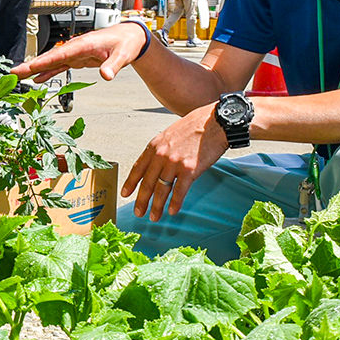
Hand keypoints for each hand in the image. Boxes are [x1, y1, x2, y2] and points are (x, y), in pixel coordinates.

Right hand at [12, 22, 148, 82]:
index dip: (44, 61)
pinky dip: (48, 72)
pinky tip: (37, 79)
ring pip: (51, 61)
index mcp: (84, 43)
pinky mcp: (77, 58)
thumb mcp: (124, 54)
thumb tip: (106, 76)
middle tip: (13, 74)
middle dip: (31, 65)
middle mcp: (76, 47)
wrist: (130, 37)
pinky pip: (59, 66)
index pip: (60, 54)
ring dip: (35, 69)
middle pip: (49, 57)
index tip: (29, 67)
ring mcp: (75, 52)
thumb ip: (113, 65)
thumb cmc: (127, 42)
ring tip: (18, 77)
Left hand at [121, 103, 227, 221]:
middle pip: (147, 182)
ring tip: (153, 217)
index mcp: (155, 146)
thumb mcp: (170, 134)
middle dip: (141, 200)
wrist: (215, 122)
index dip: (130, 183)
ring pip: (161, 189)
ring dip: (157, 206)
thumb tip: (156, 165)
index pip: (138, 168)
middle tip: (138, 212)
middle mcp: (161, 155)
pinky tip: (172, 211)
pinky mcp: (189, 169)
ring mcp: (174, 163)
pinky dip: (175, 203)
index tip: (125, 194)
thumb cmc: (195, 126)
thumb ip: (161, 149)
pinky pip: (179, 190)